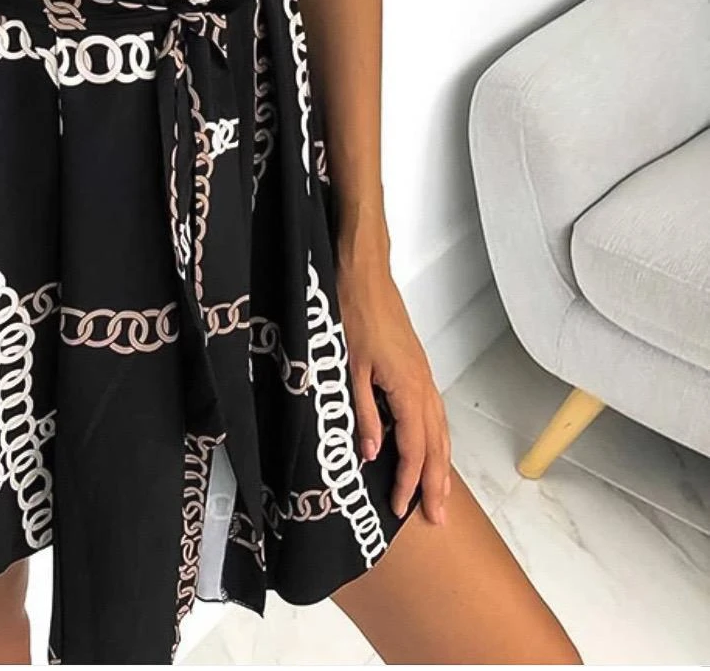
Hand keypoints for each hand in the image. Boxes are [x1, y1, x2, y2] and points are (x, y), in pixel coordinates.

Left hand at [335, 247, 451, 526]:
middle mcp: (423, 384)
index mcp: (407, 388)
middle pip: (435, 444)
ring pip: (440, 429)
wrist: (364, 273)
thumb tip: (372, 453)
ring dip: (441, 463)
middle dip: (436, 483)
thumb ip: (364, 413)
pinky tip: (431, 446)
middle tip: (438, 517)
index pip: (413, 447)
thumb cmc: (354, 312)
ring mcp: (424, 374)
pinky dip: (437, 437)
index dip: (408, 481)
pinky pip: (434, 411)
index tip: (401, 509)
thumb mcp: (350, 367)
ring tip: (441, 493)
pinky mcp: (418, 366)